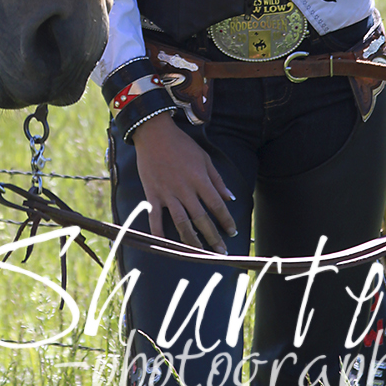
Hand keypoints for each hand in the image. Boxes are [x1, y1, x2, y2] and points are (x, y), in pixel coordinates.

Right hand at [131, 113, 236, 254]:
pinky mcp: (152, 194)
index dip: (226, 221)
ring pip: (182, 223)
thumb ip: (217, 179)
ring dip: (192, 240)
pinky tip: (165, 245)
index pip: (217, 205)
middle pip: (201, 218)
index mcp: (200, 179)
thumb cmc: (182, 144)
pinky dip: (159, 232)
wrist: (154, 133)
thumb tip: (230, 197)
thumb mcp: (204, 157)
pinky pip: (155, 217)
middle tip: (221, 251)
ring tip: (200, 253)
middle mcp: (185, 189)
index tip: (233, 232)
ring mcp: (168, 193)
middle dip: (213, 237)